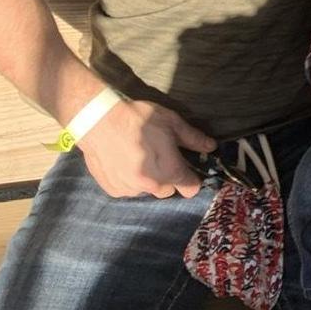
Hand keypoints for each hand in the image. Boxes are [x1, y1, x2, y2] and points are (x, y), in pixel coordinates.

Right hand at [78, 98, 216, 198]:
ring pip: (147, 190)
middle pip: (169, 190)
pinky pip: (128, 189)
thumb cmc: (139, 119)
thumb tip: (211, 146)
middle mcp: (151, 187)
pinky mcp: (113, 190)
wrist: (98, 121)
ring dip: (148, 179)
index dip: (192, 178)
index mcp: (170, 172)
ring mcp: (130, 190)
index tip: (187, 168)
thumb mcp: (172, 122)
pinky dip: (129, 179)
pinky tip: (124, 161)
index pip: (191, 189)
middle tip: (160, 156)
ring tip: (139, 156)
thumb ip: (193, 138)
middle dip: (168, 177)